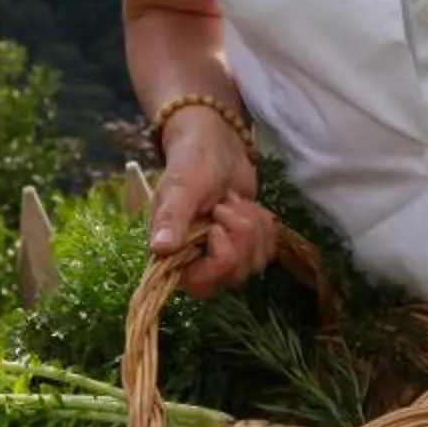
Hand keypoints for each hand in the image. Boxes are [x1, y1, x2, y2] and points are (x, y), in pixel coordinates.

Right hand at [147, 107, 272, 298]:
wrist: (215, 142)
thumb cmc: (192, 161)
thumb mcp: (181, 187)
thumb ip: (172, 217)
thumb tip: (160, 248)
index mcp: (173, 254)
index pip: (202, 284)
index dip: (220, 259)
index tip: (217, 224)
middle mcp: (197, 262)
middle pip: (234, 274)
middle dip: (240, 235)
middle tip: (227, 204)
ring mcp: (224, 255)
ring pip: (254, 264)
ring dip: (253, 227)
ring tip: (234, 202)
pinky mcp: (246, 245)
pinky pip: (267, 252)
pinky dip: (265, 227)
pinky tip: (249, 207)